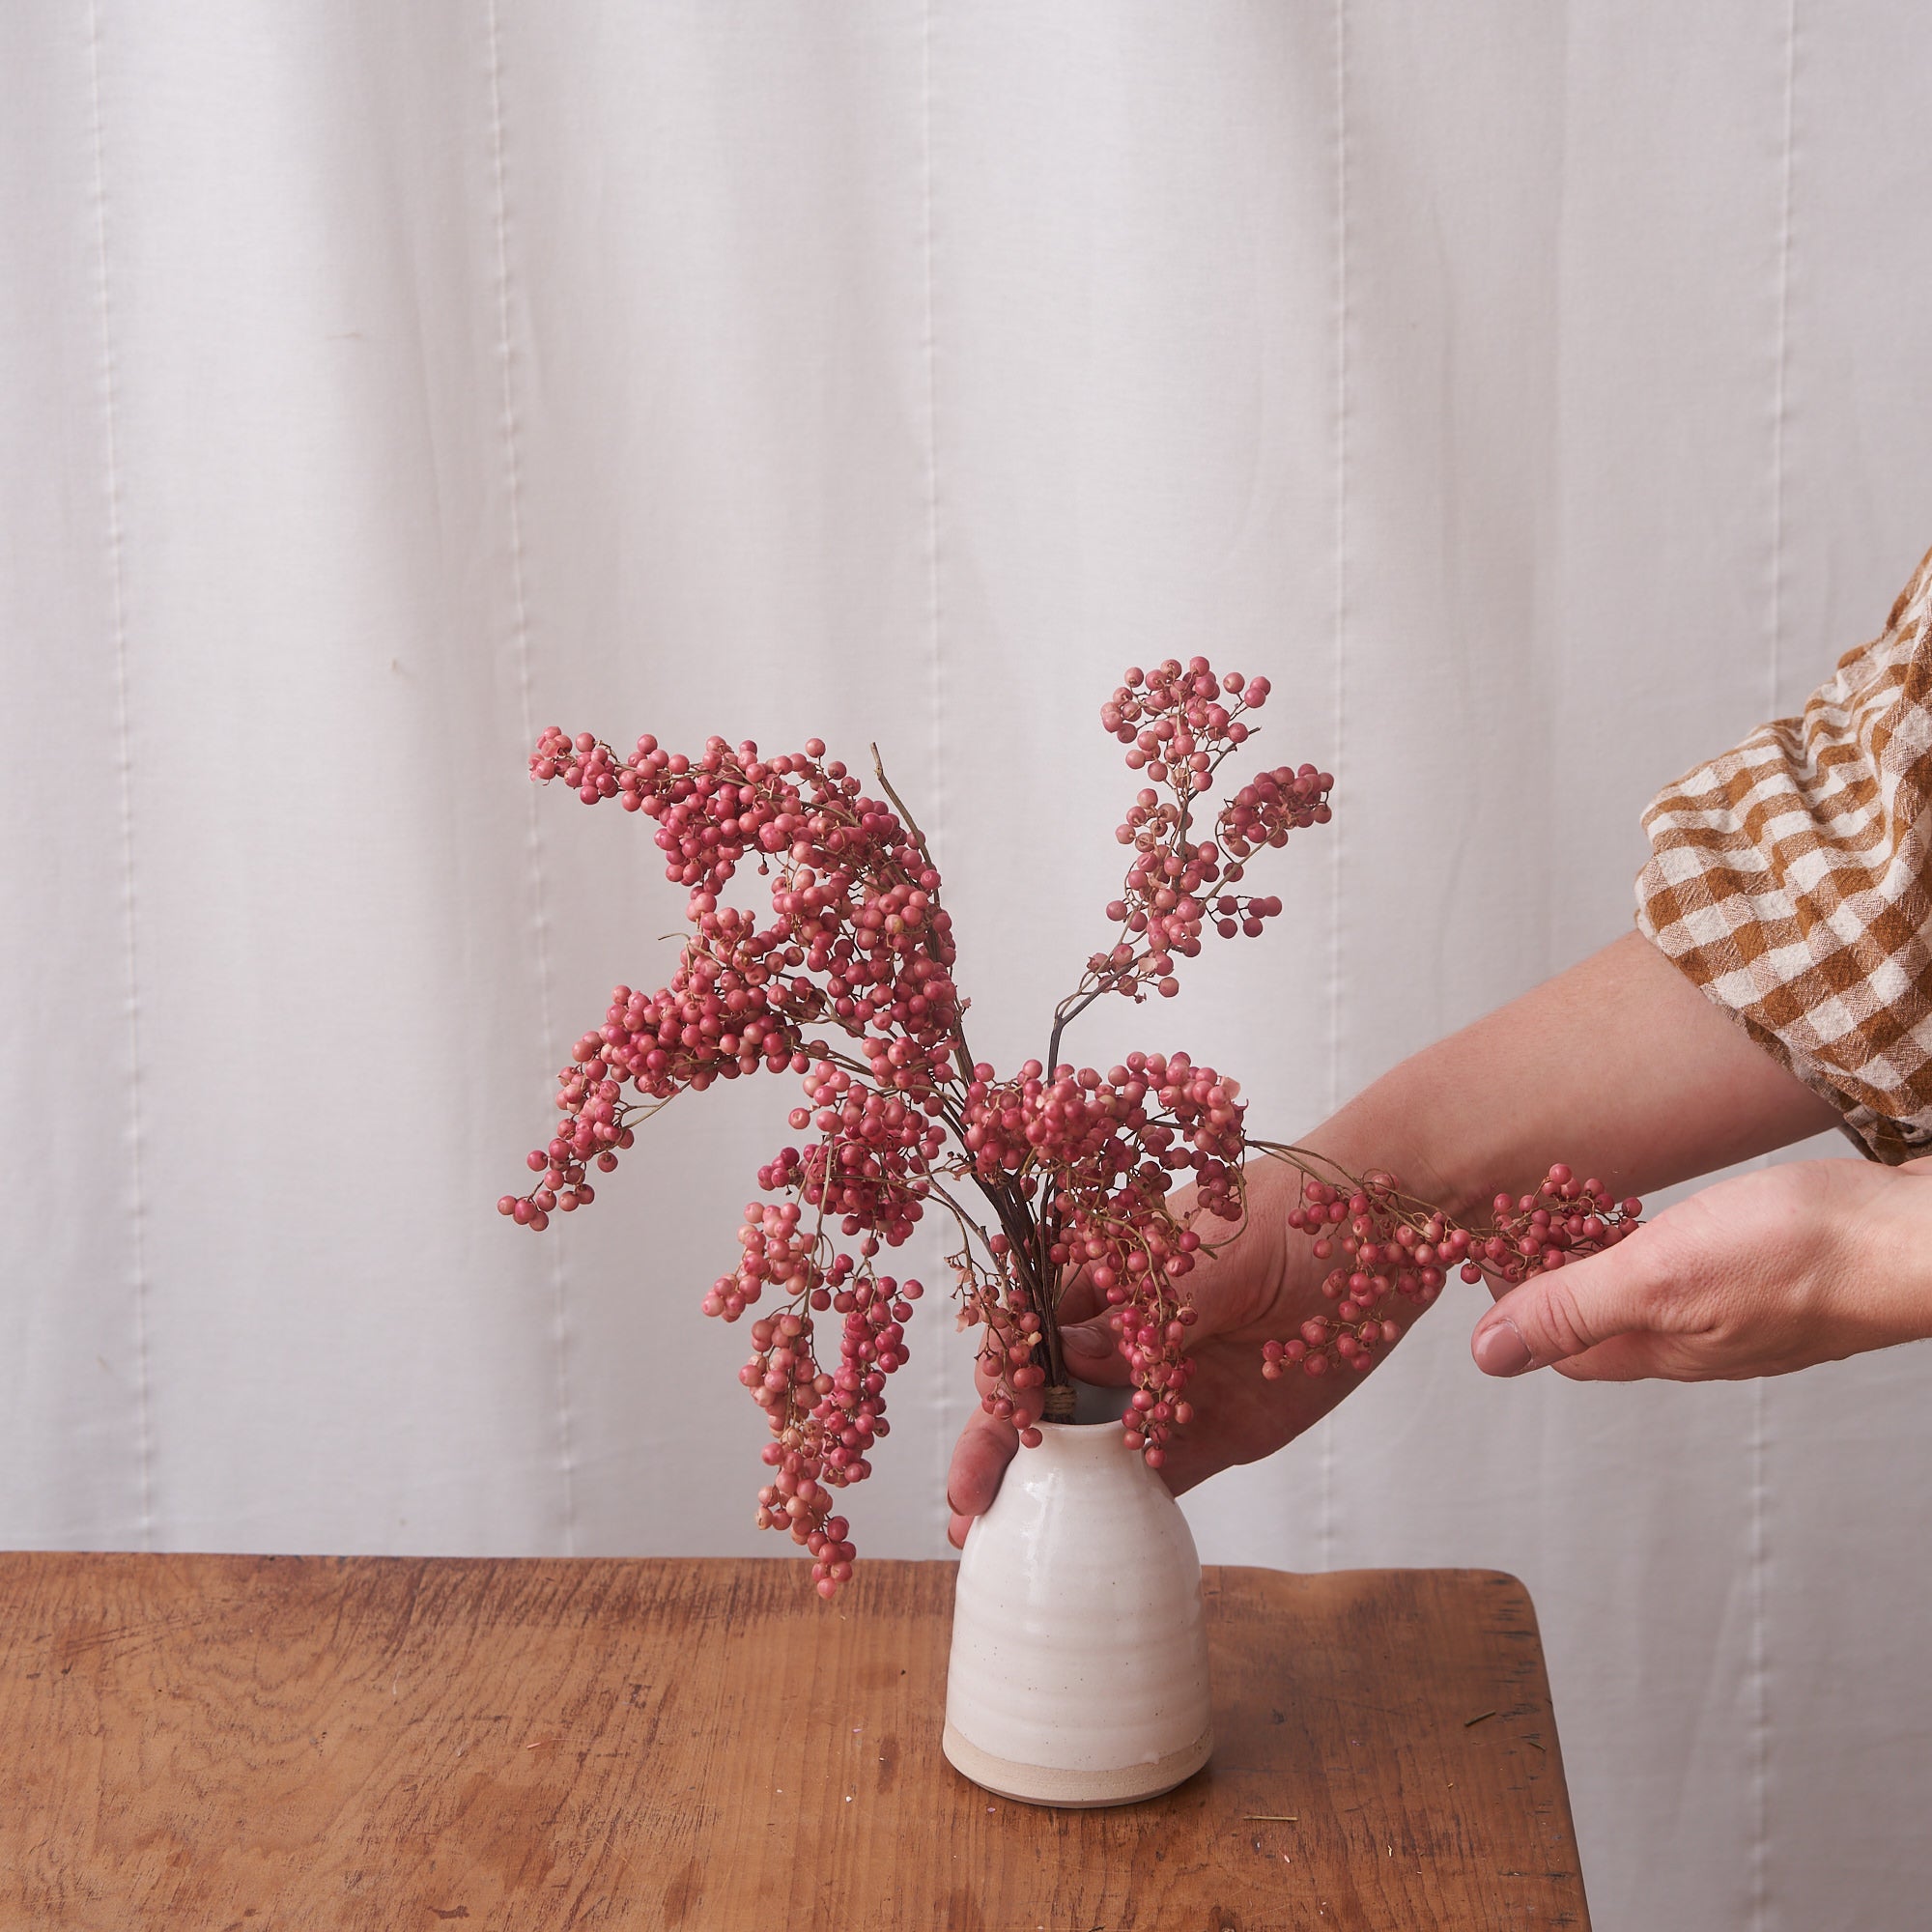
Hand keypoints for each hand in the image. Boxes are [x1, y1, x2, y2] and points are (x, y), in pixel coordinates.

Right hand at [944, 1160, 1405, 1546]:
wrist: (1385, 1234)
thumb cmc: (1292, 1213)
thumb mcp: (1218, 1254)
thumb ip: (1150, 1309)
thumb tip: (1074, 1355)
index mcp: (1104, 1271)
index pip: (1031, 1326)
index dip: (1002, 1371)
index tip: (992, 1415)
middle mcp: (1121, 1331)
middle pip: (1042, 1391)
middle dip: (999, 1444)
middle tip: (970, 1503)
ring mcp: (1164, 1383)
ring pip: (1085, 1444)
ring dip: (1042, 1489)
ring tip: (996, 1540)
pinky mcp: (1211, 1428)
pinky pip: (1152, 1475)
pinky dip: (1116, 1508)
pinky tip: (1080, 1541)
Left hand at [1470, 1155, 1931, 1381]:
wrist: (1918, 1239)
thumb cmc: (1799, 1256)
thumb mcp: (1659, 1278)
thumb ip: (1574, 1310)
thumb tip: (1487, 1354)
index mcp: (1660, 1349)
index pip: (1561, 1345)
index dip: (1514, 1305)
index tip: (1482, 1251)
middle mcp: (1699, 1340)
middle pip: (1602, 1318)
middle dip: (1554, 1276)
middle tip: (1520, 1215)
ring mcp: (1744, 1310)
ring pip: (1652, 1292)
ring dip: (1606, 1255)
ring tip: (1575, 1205)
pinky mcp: (1780, 1275)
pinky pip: (1699, 1266)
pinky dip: (1662, 1240)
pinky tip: (1663, 1211)